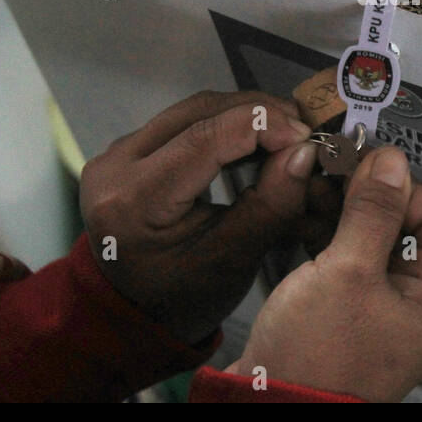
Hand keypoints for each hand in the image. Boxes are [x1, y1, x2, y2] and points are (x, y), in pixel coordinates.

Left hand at [80, 90, 316, 343]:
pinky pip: (185, 121)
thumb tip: (305, 152)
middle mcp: (114, 166)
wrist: (134, 311)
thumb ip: (269, 207)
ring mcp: (118, 153)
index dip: (261, 126)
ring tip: (288, 131)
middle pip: (198, 112)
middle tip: (306, 128)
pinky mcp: (130, 149)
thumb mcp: (231, 262)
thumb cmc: (183, 298)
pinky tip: (258, 137)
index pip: (202, 139)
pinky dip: (227, 123)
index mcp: (132, 202)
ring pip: (193, 109)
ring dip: (245, 113)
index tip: (307, 137)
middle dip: (259, 112)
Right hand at [228, 146, 421, 400]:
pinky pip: (348, 258)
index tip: (369, 170)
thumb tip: (391, 164)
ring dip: (344, 210)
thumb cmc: (317, 363)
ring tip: (313, 188)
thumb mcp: (348, 272)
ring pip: (373, 238)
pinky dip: (328, 233)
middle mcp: (417, 304)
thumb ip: (373, 211)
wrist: (271, 410)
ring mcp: (381, 308)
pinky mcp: (347, 311)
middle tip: (335, 172)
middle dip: (369, 195)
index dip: (409, 189)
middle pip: (408, 226)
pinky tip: (302, 216)